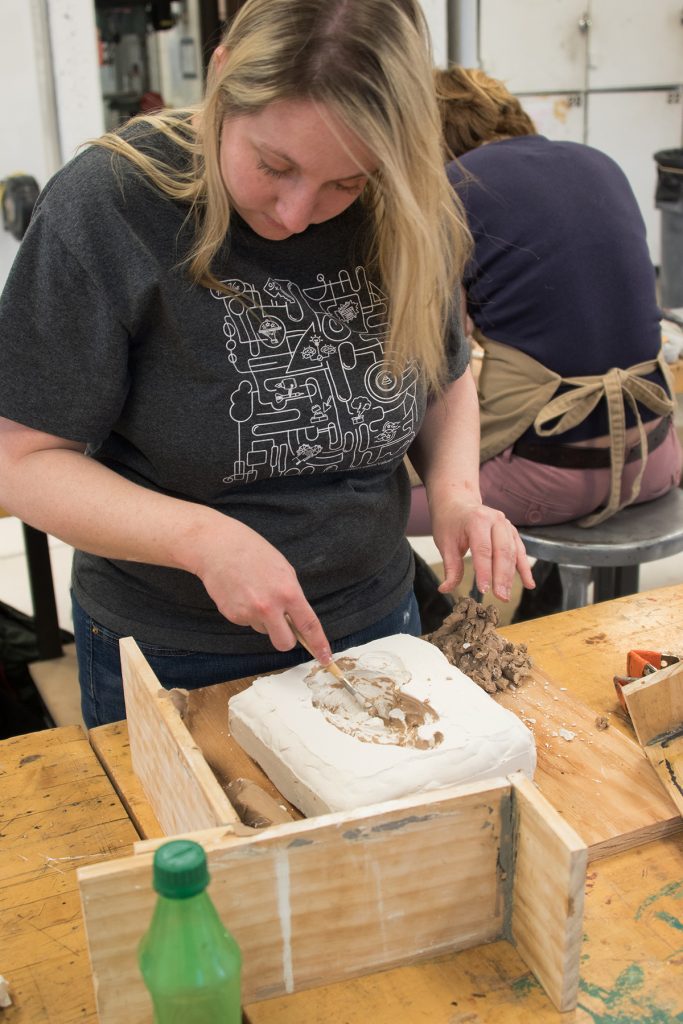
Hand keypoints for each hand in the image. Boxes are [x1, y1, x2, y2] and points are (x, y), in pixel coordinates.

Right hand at [191, 514, 332, 664]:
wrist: (218, 547)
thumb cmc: (254, 552)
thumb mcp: (284, 570)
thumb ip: (292, 596)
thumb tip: (296, 619)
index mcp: (288, 592)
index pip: (309, 625)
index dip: (319, 644)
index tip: (325, 657)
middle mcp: (269, 607)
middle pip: (284, 642)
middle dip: (285, 638)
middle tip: (281, 624)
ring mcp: (249, 613)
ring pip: (264, 630)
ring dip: (263, 619)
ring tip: (254, 593)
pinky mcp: (233, 616)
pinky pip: (247, 622)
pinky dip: (247, 612)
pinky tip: (241, 593)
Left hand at [431, 499, 534, 601]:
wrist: (457, 501)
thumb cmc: (450, 521)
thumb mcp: (445, 543)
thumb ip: (450, 568)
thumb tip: (445, 590)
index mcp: (477, 520)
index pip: (483, 549)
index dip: (484, 571)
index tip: (484, 590)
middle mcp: (495, 520)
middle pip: (502, 551)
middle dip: (502, 576)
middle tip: (501, 597)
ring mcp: (505, 524)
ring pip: (512, 552)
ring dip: (511, 575)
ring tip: (507, 595)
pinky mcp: (511, 531)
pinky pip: (519, 550)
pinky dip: (524, 567)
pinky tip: (529, 583)